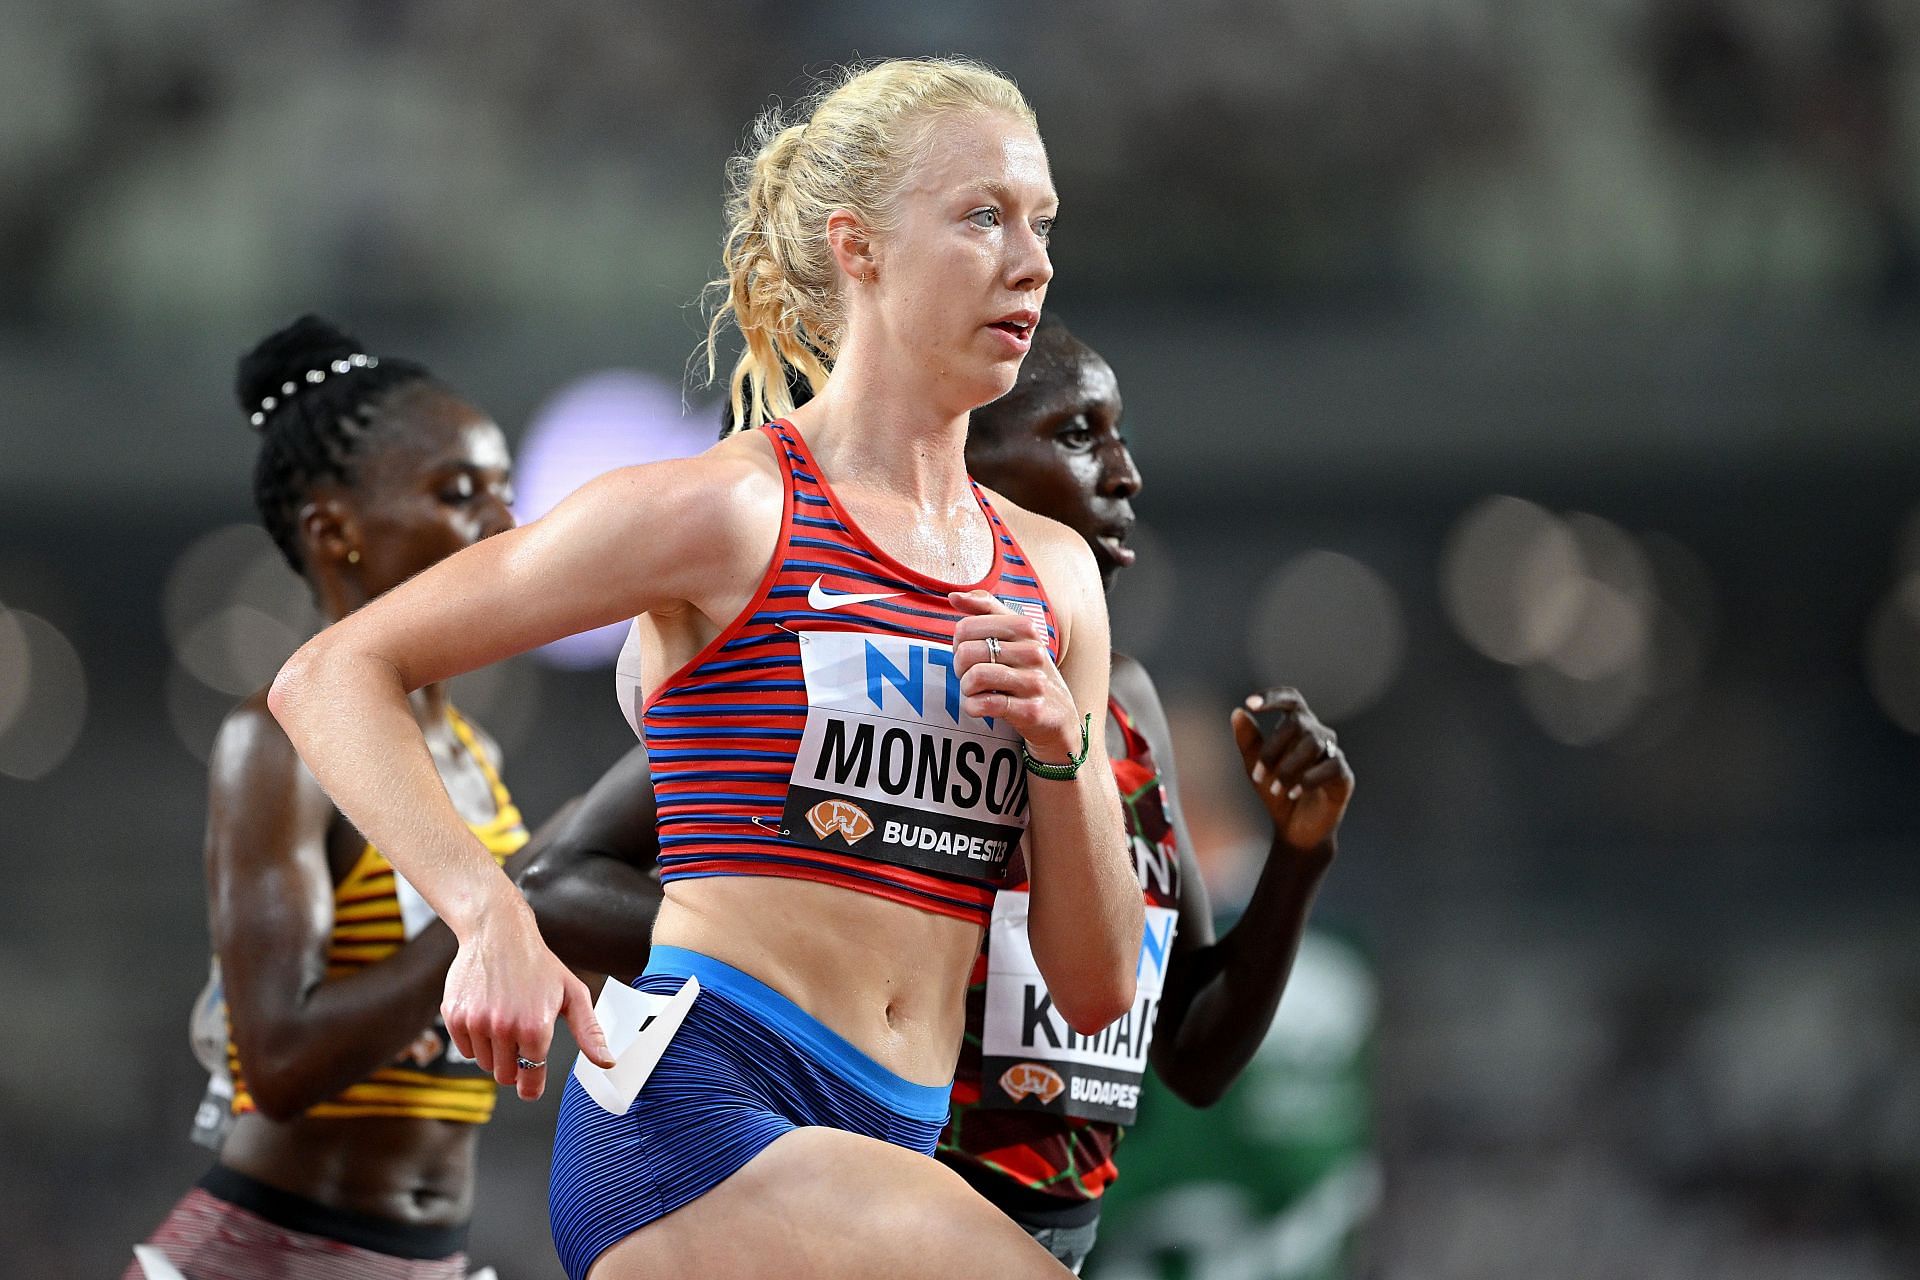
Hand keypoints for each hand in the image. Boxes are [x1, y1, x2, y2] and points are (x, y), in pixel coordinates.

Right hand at [442, 897, 615, 1100]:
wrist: (498, 933)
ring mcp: (475, 1022)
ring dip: (495, 1051)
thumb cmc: (539, 964)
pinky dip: (475, 1040)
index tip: (530, 1090)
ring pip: (484, 1064)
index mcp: (535, 1027)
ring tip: (505, 1020)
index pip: (531, 1078)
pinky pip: (465, 1048)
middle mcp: (503, 1027)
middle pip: (505, 1075)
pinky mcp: (453, 1016)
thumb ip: (589, 1032)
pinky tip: (486, 1015)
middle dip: (514, 1064)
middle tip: (520, 1039)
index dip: (531, 1088)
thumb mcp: (573, 994)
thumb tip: (607, 1061)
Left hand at [949, 590, 1078, 760]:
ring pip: (976, 677)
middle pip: (968, 652)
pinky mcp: (1031, 710)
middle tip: (969, 675)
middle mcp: (1033, 652)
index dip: (958, 643)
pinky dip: (973, 707)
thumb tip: (954, 596)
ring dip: (966, 688)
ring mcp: (1034, 682)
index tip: (968, 652)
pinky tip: (979, 706)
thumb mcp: (1015, 635)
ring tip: (975, 691)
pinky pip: (986, 704)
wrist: (1059, 714)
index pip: (966, 627)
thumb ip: (986, 609)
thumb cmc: (1028, 670)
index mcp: (1025, 628)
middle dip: (959, 667)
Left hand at [1230, 687, 1353, 852]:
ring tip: (1276, 789)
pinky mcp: (1344, 774)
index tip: (1251, 703)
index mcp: (1297, 726)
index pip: (1290, 700)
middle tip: (1259, 776)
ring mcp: (1333, 753)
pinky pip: (1331, 765)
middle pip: (1297, 723)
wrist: (1293, 829)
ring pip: (1313, 743)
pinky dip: (1308, 780)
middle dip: (1273, 750)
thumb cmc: (1275, 792)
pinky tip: (1295, 793)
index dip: (1273, 697)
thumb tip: (1238, 712)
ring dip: (1289, 768)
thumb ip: (1248, 740)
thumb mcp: (1255, 767)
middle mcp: (1317, 733)